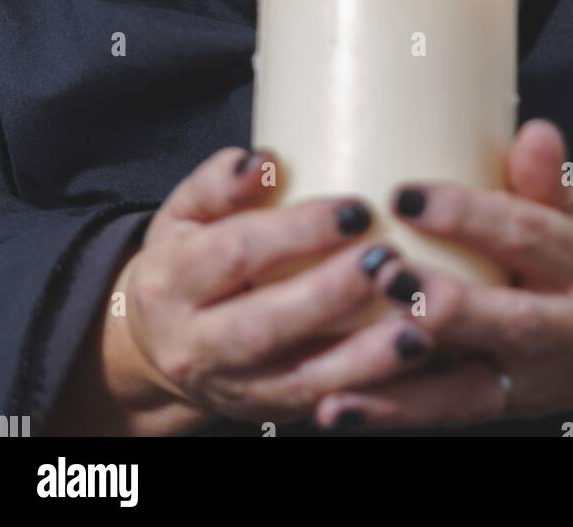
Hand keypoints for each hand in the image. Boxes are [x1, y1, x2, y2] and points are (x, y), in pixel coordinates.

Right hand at [117, 146, 444, 428]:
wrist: (156, 345)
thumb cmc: (186, 260)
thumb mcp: (185, 213)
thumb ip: (219, 182)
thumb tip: (265, 159)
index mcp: (173, 281)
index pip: (236, 252)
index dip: (297, 231)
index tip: (357, 209)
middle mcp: (196, 344)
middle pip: (265, 326)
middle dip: (332, 297)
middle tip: (390, 264)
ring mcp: (233, 388)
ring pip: (299, 381)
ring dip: (363, 360)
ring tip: (417, 330)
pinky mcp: (267, 414)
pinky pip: (322, 408)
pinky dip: (372, 392)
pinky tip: (415, 363)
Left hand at [312, 120, 572, 429]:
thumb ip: (545, 179)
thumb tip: (536, 131)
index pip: (527, 234)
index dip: (468, 215)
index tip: (405, 195)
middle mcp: (571, 326)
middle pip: (507, 320)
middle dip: (444, 303)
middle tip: (383, 272)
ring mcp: (537, 376)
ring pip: (470, 383)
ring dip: (405, 373)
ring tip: (345, 360)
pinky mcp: (507, 407)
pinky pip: (448, 413)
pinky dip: (393, 414)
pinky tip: (341, 406)